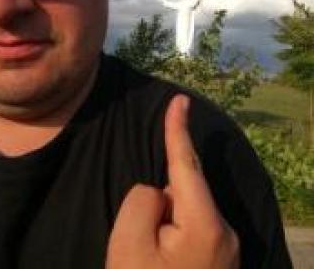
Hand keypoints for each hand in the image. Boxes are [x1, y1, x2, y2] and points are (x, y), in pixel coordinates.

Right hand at [106, 95, 239, 268]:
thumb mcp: (129, 241)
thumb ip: (143, 199)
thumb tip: (160, 192)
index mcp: (205, 224)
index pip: (186, 162)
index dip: (177, 128)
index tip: (179, 100)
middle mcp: (223, 232)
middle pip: (181, 192)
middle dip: (158, 202)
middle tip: (141, 246)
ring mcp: (223, 249)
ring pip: (182, 213)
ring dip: (161, 223)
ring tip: (147, 260)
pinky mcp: (216, 260)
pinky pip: (187, 231)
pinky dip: (169, 235)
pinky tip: (158, 262)